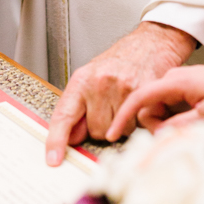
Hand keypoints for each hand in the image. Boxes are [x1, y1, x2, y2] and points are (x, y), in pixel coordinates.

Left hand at [45, 22, 196, 164]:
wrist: (150, 43)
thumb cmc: (121, 62)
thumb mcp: (91, 79)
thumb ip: (79, 109)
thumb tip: (70, 138)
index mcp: (82, 81)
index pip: (64, 116)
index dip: (56, 140)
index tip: (53, 160)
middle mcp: (100, 83)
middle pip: (96, 130)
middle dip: (104, 125)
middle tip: (112, 105)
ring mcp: (122, 87)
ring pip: (117, 131)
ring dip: (123, 124)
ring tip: (127, 102)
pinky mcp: (144, 92)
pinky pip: (137, 124)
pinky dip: (139, 120)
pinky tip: (140, 104)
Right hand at [106, 63, 203, 140]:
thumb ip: (182, 124)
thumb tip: (160, 134)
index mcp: (175, 82)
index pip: (138, 97)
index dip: (122, 117)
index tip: (113, 134)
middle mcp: (172, 79)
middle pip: (147, 109)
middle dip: (157, 126)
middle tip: (181, 134)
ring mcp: (176, 82)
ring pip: (157, 110)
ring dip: (168, 124)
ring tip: (194, 125)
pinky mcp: (181, 88)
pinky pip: (167, 107)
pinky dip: (173, 119)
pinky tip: (192, 120)